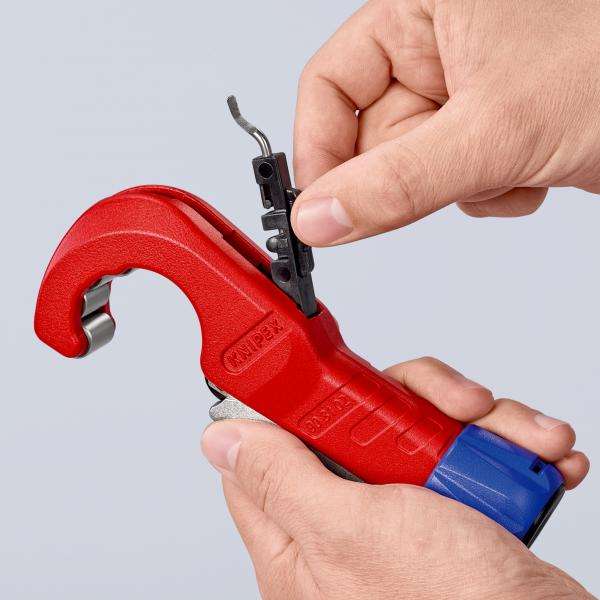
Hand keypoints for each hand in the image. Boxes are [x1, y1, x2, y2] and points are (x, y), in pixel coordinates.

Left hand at [202, 357, 590, 599]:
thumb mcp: (351, 533)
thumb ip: (282, 481)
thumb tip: (222, 442)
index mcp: (305, 536)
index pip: (271, 449)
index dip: (292, 403)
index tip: (326, 373)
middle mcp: (351, 522)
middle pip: (355, 422)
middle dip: (414, 405)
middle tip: (455, 412)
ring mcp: (406, 512)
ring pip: (419, 426)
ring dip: (479, 427)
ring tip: (518, 445)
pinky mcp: (454, 505)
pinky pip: (467, 448)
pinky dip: (507, 447)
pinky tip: (538, 458)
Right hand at [291, 0, 599, 245]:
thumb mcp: (495, 129)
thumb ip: (395, 182)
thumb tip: (320, 217)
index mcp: (421, 11)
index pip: (329, 86)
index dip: (320, 152)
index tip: (322, 210)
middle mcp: (436, 49)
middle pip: (371, 137)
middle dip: (412, 173)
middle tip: (454, 176)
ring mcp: (463, 94)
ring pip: (411, 169)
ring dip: (458, 185)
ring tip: (510, 160)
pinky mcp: (488, 132)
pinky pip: (450, 183)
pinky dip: (486, 191)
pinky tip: (529, 169)